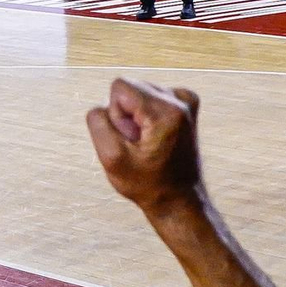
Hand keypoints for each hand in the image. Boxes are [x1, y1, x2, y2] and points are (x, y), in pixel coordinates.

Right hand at [86, 79, 202, 214]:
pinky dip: (149, 115)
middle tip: (138, 145)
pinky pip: (152, 97)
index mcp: (166, 111)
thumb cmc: (146, 184)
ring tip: (148, 144)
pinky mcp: (187, 104)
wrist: (179, 199)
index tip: (129, 139)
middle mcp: (180, 100)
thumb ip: (98, 124)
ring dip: (136, 116)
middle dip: (125, 114)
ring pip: (140, 92)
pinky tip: (156, 137)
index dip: (116, 115)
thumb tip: (102, 105)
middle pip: (130, 87)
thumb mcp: (111, 159)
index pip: (120, 87)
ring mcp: (187, 100)